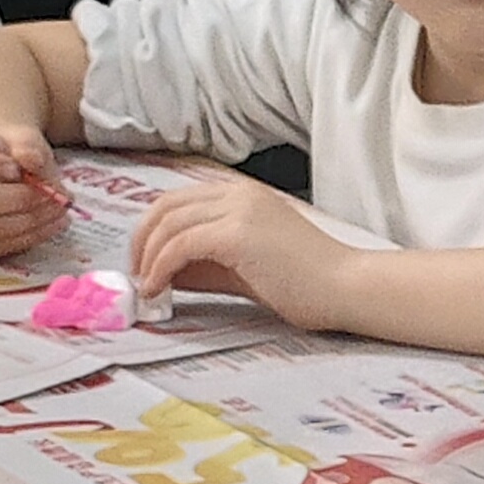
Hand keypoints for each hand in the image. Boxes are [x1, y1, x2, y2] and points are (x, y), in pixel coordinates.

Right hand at [0, 120, 69, 260]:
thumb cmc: (6, 151)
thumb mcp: (19, 137)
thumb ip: (26, 144)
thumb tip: (32, 160)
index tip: (17, 168)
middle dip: (20, 199)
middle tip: (53, 194)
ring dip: (29, 221)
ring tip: (59, 209)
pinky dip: (28, 237)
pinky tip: (51, 224)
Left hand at [128, 172, 346, 325]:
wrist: (347, 287)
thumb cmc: (308, 282)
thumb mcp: (246, 267)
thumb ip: (206, 264)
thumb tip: (166, 274)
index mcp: (243, 195)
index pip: (178, 200)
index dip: (151, 230)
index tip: (143, 262)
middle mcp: (238, 194)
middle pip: (165, 206)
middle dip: (141, 241)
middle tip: (136, 274)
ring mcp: (238, 210)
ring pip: (168, 224)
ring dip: (147, 258)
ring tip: (148, 287)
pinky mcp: (237, 234)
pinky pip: (180, 245)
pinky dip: (161, 267)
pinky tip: (160, 289)